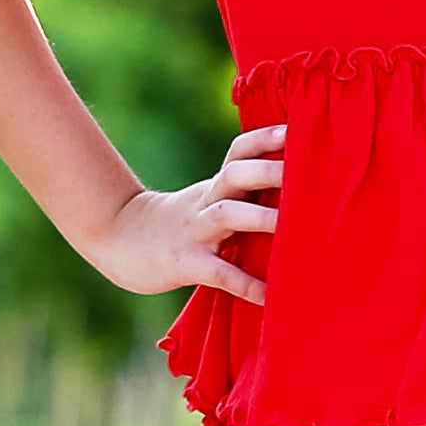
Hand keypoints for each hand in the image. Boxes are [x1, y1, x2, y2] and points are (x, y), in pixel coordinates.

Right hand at [86, 123, 285, 301]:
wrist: (120, 238)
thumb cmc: (181, 219)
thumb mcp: (208, 196)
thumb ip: (243, 189)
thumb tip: (298, 183)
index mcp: (215, 184)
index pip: (239, 150)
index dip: (265, 138)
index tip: (295, 130)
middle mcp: (206, 200)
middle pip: (235, 174)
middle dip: (267, 170)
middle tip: (304, 171)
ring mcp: (195, 231)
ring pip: (227, 215)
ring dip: (259, 218)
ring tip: (292, 227)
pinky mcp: (186, 263)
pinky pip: (218, 273)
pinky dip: (244, 283)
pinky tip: (269, 296)